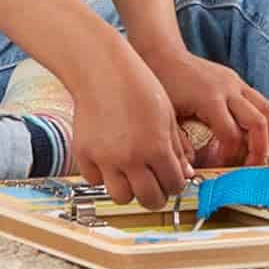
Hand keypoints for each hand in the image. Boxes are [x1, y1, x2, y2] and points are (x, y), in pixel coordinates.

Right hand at [70, 53, 194, 209]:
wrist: (102, 70)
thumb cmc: (137, 85)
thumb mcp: (167, 114)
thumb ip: (176, 147)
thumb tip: (184, 174)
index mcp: (156, 147)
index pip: (174, 185)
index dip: (176, 185)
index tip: (172, 181)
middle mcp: (131, 158)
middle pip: (149, 199)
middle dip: (156, 196)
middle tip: (155, 186)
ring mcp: (105, 158)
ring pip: (121, 197)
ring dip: (129, 190)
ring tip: (131, 175)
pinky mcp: (84, 154)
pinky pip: (95, 180)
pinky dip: (103, 175)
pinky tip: (109, 160)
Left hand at [144, 50, 268, 168]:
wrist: (164, 54)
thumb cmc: (164, 83)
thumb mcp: (169, 116)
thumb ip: (180, 146)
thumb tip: (188, 173)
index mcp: (210, 99)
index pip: (231, 135)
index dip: (229, 156)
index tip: (221, 166)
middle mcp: (228, 89)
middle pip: (257, 123)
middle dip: (260, 149)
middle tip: (255, 168)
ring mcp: (235, 83)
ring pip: (266, 108)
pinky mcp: (237, 81)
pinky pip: (261, 101)